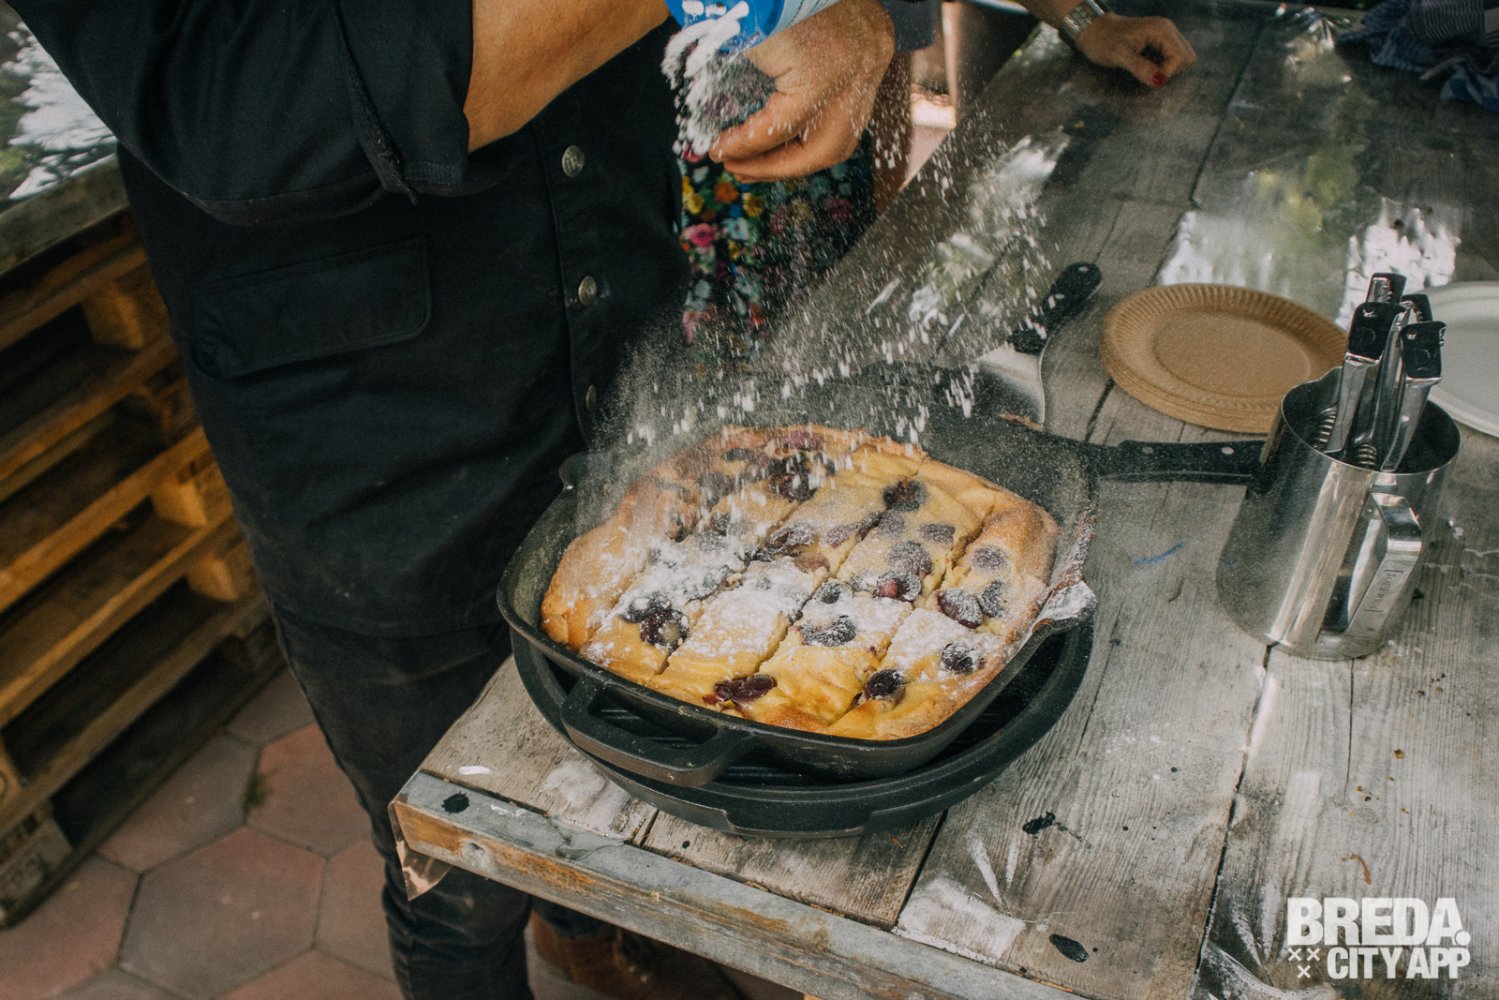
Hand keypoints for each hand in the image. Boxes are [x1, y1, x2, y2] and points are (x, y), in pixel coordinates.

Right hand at [709, 0, 893, 182]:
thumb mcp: (802, 32)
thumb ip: (805, 69)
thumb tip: (782, 126)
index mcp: (873, 42)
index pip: (849, 116)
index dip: (808, 146)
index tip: (770, 157)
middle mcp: (872, 56)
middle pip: (840, 140)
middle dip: (789, 165)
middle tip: (748, 171)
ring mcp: (852, 68)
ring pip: (818, 145)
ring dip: (770, 163)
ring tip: (734, 164)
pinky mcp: (821, 76)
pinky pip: (782, 126)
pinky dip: (751, 143)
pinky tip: (726, 147)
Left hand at [1074, 12, 1195, 87]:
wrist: (1093, 30)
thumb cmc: (1102, 41)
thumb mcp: (1118, 55)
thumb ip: (1140, 68)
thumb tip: (1160, 81)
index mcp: (1161, 30)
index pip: (1181, 57)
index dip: (1168, 72)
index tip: (1149, 78)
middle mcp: (1168, 30)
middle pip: (1187, 58)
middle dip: (1171, 72)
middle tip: (1149, 74)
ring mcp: (1165, 35)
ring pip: (1182, 59)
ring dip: (1168, 70)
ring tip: (1147, 71)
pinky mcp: (1160, 42)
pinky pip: (1173, 58)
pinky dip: (1164, 67)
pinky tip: (1147, 68)